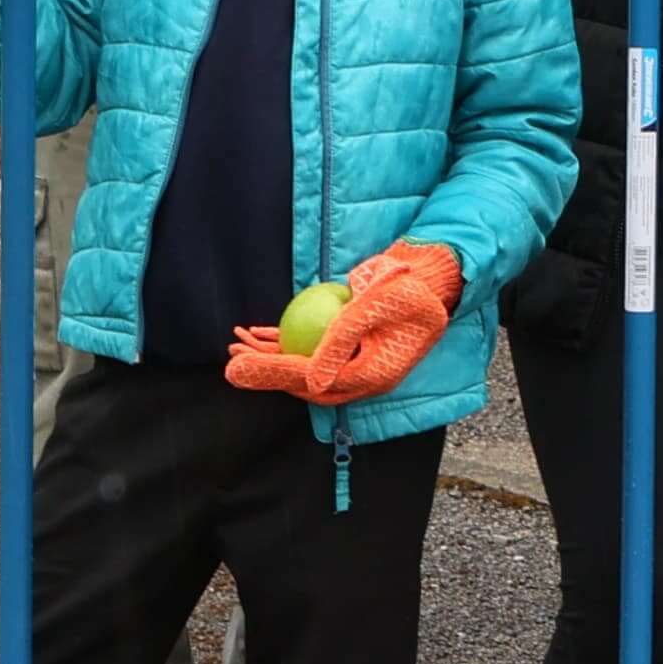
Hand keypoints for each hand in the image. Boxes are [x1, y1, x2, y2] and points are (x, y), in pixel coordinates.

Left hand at [225, 240, 462, 404]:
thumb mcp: (375, 304)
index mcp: (374, 376)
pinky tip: (263, 333)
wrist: (431, 281)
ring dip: (271, 358)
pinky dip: (288, 345)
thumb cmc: (407, 288)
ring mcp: (356, 368)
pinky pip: (314, 355)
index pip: (313, 379)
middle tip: (231, 357)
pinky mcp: (351, 354)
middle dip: (265, 370)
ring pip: (305, 369)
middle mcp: (363, 379)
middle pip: (304, 382)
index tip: (237, 368)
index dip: (272, 374)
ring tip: (238, 344)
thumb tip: (309, 377)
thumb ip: (342, 337)